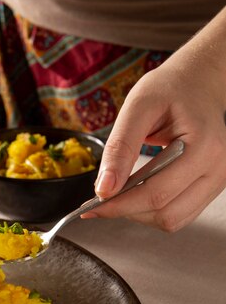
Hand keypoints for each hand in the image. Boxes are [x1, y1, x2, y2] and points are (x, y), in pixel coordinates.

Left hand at [82, 23, 225, 230]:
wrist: (197, 83)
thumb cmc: (170, 88)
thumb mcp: (138, 106)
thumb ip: (120, 147)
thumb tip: (104, 189)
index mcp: (204, 147)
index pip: (157, 193)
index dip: (119, 205)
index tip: (91, 206)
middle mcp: (217, 169)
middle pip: (165, 213)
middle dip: (127, 210)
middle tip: (102, 198)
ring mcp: (217, 181)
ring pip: (172, 220)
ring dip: (140, 214)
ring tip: (120, 193)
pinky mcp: (209, 188)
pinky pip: (179, 214)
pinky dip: (152, 210)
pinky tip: (137, 192)